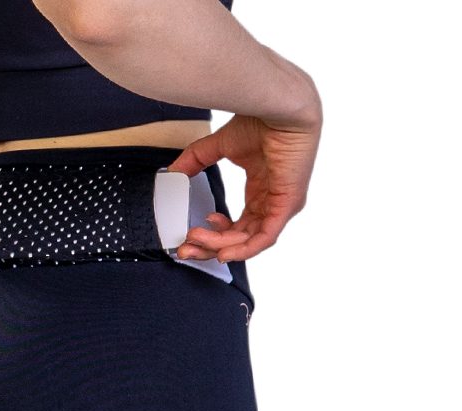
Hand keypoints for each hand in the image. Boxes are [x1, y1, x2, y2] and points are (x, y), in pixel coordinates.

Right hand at [165, 110, 321, 261]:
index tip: (190, 233)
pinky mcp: (287, 205)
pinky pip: (265, 238)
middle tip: (186, 248)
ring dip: (219, 245)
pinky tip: (223, 252)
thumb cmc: (262, 120)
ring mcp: (281, 206)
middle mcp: (271, 203)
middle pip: (240, 239)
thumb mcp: (220, 145)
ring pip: (249, 241)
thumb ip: (196, 160)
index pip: (237, 227)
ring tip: (195, 240)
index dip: (213, 235)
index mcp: (261, 191)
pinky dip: (243, 249)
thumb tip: (174, 172)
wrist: (280, 107)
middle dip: (210, 246)